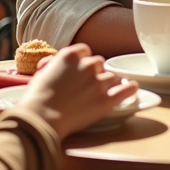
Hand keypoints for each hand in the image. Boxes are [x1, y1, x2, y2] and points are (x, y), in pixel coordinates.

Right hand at [18, 43, 137, 140]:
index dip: (84, 61)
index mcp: (71, 56)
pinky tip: (133, 87)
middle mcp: (87, 65)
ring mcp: (98, 82)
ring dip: (110, 81)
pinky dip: (130, 88)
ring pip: (112, 76)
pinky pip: (125, 90)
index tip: (82, 69)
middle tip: (89, 83)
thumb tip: (51, 63)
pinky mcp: (106, 100)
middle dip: (95, 72)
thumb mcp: (41, 73)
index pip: (85, 52)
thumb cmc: (36, 98)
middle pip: (99, 63)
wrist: (41, 117)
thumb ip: (52, 64)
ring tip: (106, 89)